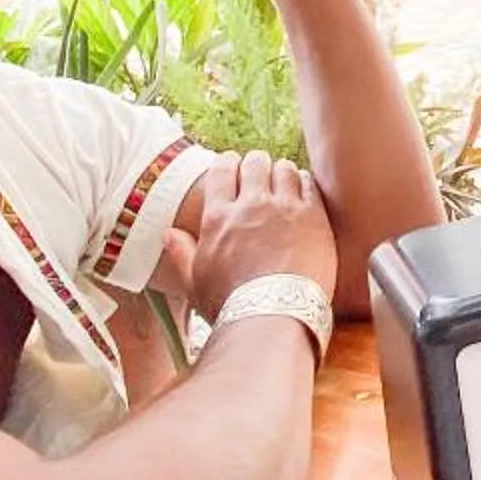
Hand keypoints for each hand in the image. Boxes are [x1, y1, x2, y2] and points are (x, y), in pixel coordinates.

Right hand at [189, 153, 338, 317]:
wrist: (273, 317)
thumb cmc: (231, 305)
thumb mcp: (195, 282)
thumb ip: (181, 253)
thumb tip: (167, 234)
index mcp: (219, 217)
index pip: (223, 169)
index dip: (228, 163)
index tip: (233, 166)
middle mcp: (251, 205)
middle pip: (256, 162)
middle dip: (257, 165)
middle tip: (260, 177)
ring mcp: (284, 208)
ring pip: (285, 168)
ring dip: (282, 173)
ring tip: (283, 184)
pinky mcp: (313, 218)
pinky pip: (309, 184)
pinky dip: (305, 183)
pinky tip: (303, 193)